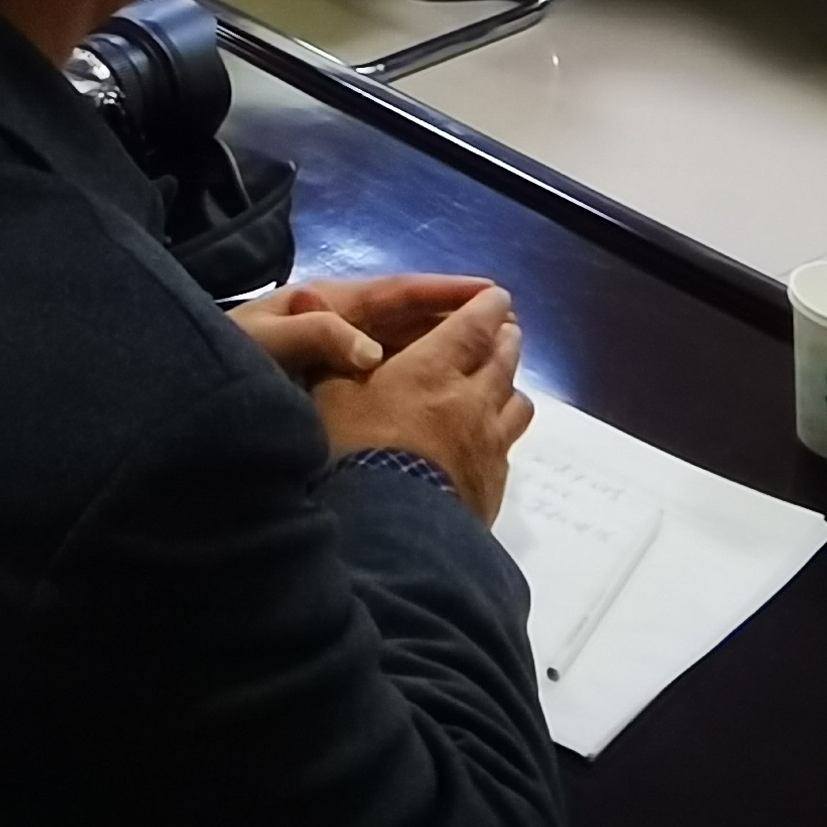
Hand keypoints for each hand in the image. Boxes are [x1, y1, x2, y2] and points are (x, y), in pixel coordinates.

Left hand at [233, 273, 497, 392]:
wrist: (183, 397)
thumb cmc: (225, 364)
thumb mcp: (265, 343)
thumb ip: (315, 337)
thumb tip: (371, 352)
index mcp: (324, 304)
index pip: (395, 293)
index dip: (442, 293)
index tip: (490, 292)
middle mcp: (335, 326)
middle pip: (406, 319)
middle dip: (454, 319)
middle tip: (507, 327)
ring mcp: (333, 358)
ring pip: (400, 349)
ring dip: (441, 349)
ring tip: (490, 357)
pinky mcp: (329, 391)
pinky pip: (384, 379)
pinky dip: (416, 380)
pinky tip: (442, 397)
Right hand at [313, 281, 530, 522]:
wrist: (389, 529)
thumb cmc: (355, 450)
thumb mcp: (329, 393)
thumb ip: (332, 350)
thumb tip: (309, 298)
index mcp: (434, 367)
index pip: (474, 325)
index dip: (487, 307)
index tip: (497, 296)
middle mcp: (472, 399)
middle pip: (504, 358)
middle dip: (505, 339)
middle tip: (505, 331)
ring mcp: (489, 444)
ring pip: (517, 402)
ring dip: (510, 386)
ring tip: (501, 385)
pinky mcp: (494, 484)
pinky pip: (509, 447)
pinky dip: (503, 432)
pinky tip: (488, 441)